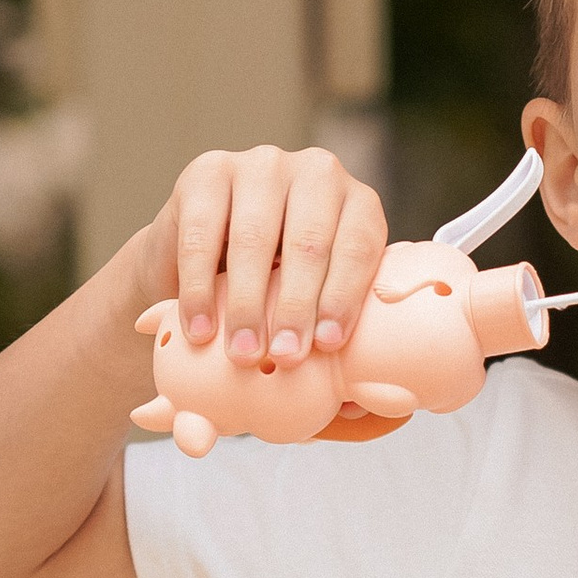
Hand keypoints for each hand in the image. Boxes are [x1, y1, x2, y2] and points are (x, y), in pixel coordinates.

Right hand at [138, 144, 387, 369]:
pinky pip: (202, 235)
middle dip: (297, 308)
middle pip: (309, 243)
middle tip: (284, 359)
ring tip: (244, 354)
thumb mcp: (312, 312)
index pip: (359, 246)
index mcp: (357, 204)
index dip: (345, 297)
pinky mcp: (207, 171)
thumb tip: (377, 412)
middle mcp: (316, 173)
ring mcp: (261, 165)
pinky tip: (201, 330)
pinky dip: (199, 289)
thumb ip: (340, 348)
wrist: (199, 263)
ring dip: (248, 303)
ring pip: (255, 238)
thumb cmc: (274, 296)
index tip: (329, 346)